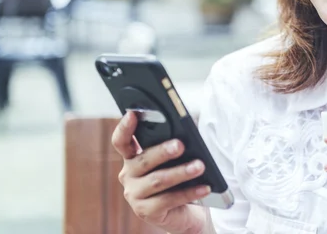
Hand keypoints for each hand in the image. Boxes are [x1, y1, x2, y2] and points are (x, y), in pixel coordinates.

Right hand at [111, 112, 212, 233]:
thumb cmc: (179, 179)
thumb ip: (174, 143)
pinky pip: (169, 200)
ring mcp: (135, 195)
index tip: (132, 114)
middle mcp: (129, 175)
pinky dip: (189, 192)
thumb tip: (188, 129)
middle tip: (180, 145)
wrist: (184, 213)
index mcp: (132, 158)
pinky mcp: (146, 212)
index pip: (121, 141)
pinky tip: (205, 187)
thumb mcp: (175, 159)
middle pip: (143, 160)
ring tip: (199, 166)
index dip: (124, 128)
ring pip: (158, 180)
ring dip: (181, 172)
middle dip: (162, 151)